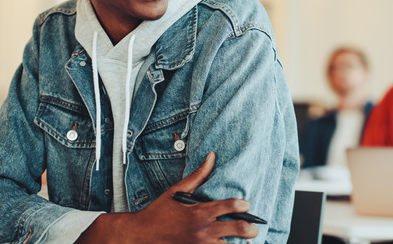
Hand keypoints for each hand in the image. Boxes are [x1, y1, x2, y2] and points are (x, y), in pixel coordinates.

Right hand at [75, 152, 257, 243]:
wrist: (139, 236)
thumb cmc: (158, 212)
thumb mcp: (177, 191)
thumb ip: (198, 175)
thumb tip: (211, 156)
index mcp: (200, 212)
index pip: (232, 206)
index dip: (244, 205)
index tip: (246, 205)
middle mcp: (203, 231)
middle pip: (239, 230)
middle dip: (251, 229)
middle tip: (253, 229)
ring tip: (245, 243)